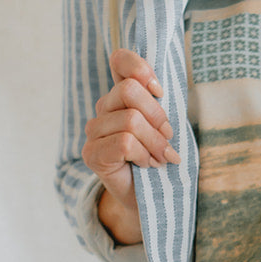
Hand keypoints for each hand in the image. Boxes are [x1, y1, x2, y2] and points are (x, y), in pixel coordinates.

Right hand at [82, 49, 178, 242]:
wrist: (150, 200)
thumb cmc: (160, 160)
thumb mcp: (167, 126)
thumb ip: (161, 103)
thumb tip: (161, 89)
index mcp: (120, 97)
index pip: (120, 61)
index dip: (141, 68)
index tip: (160, 91)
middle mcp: (102, 110)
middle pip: (130, 91)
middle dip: (158, 116)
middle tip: (168, 138)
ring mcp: (94, 133)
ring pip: (130, 120)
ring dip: (155, 142)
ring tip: (161, 157)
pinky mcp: (93, 155)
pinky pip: (124, 142)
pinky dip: (143, 154)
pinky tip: (148, 165)